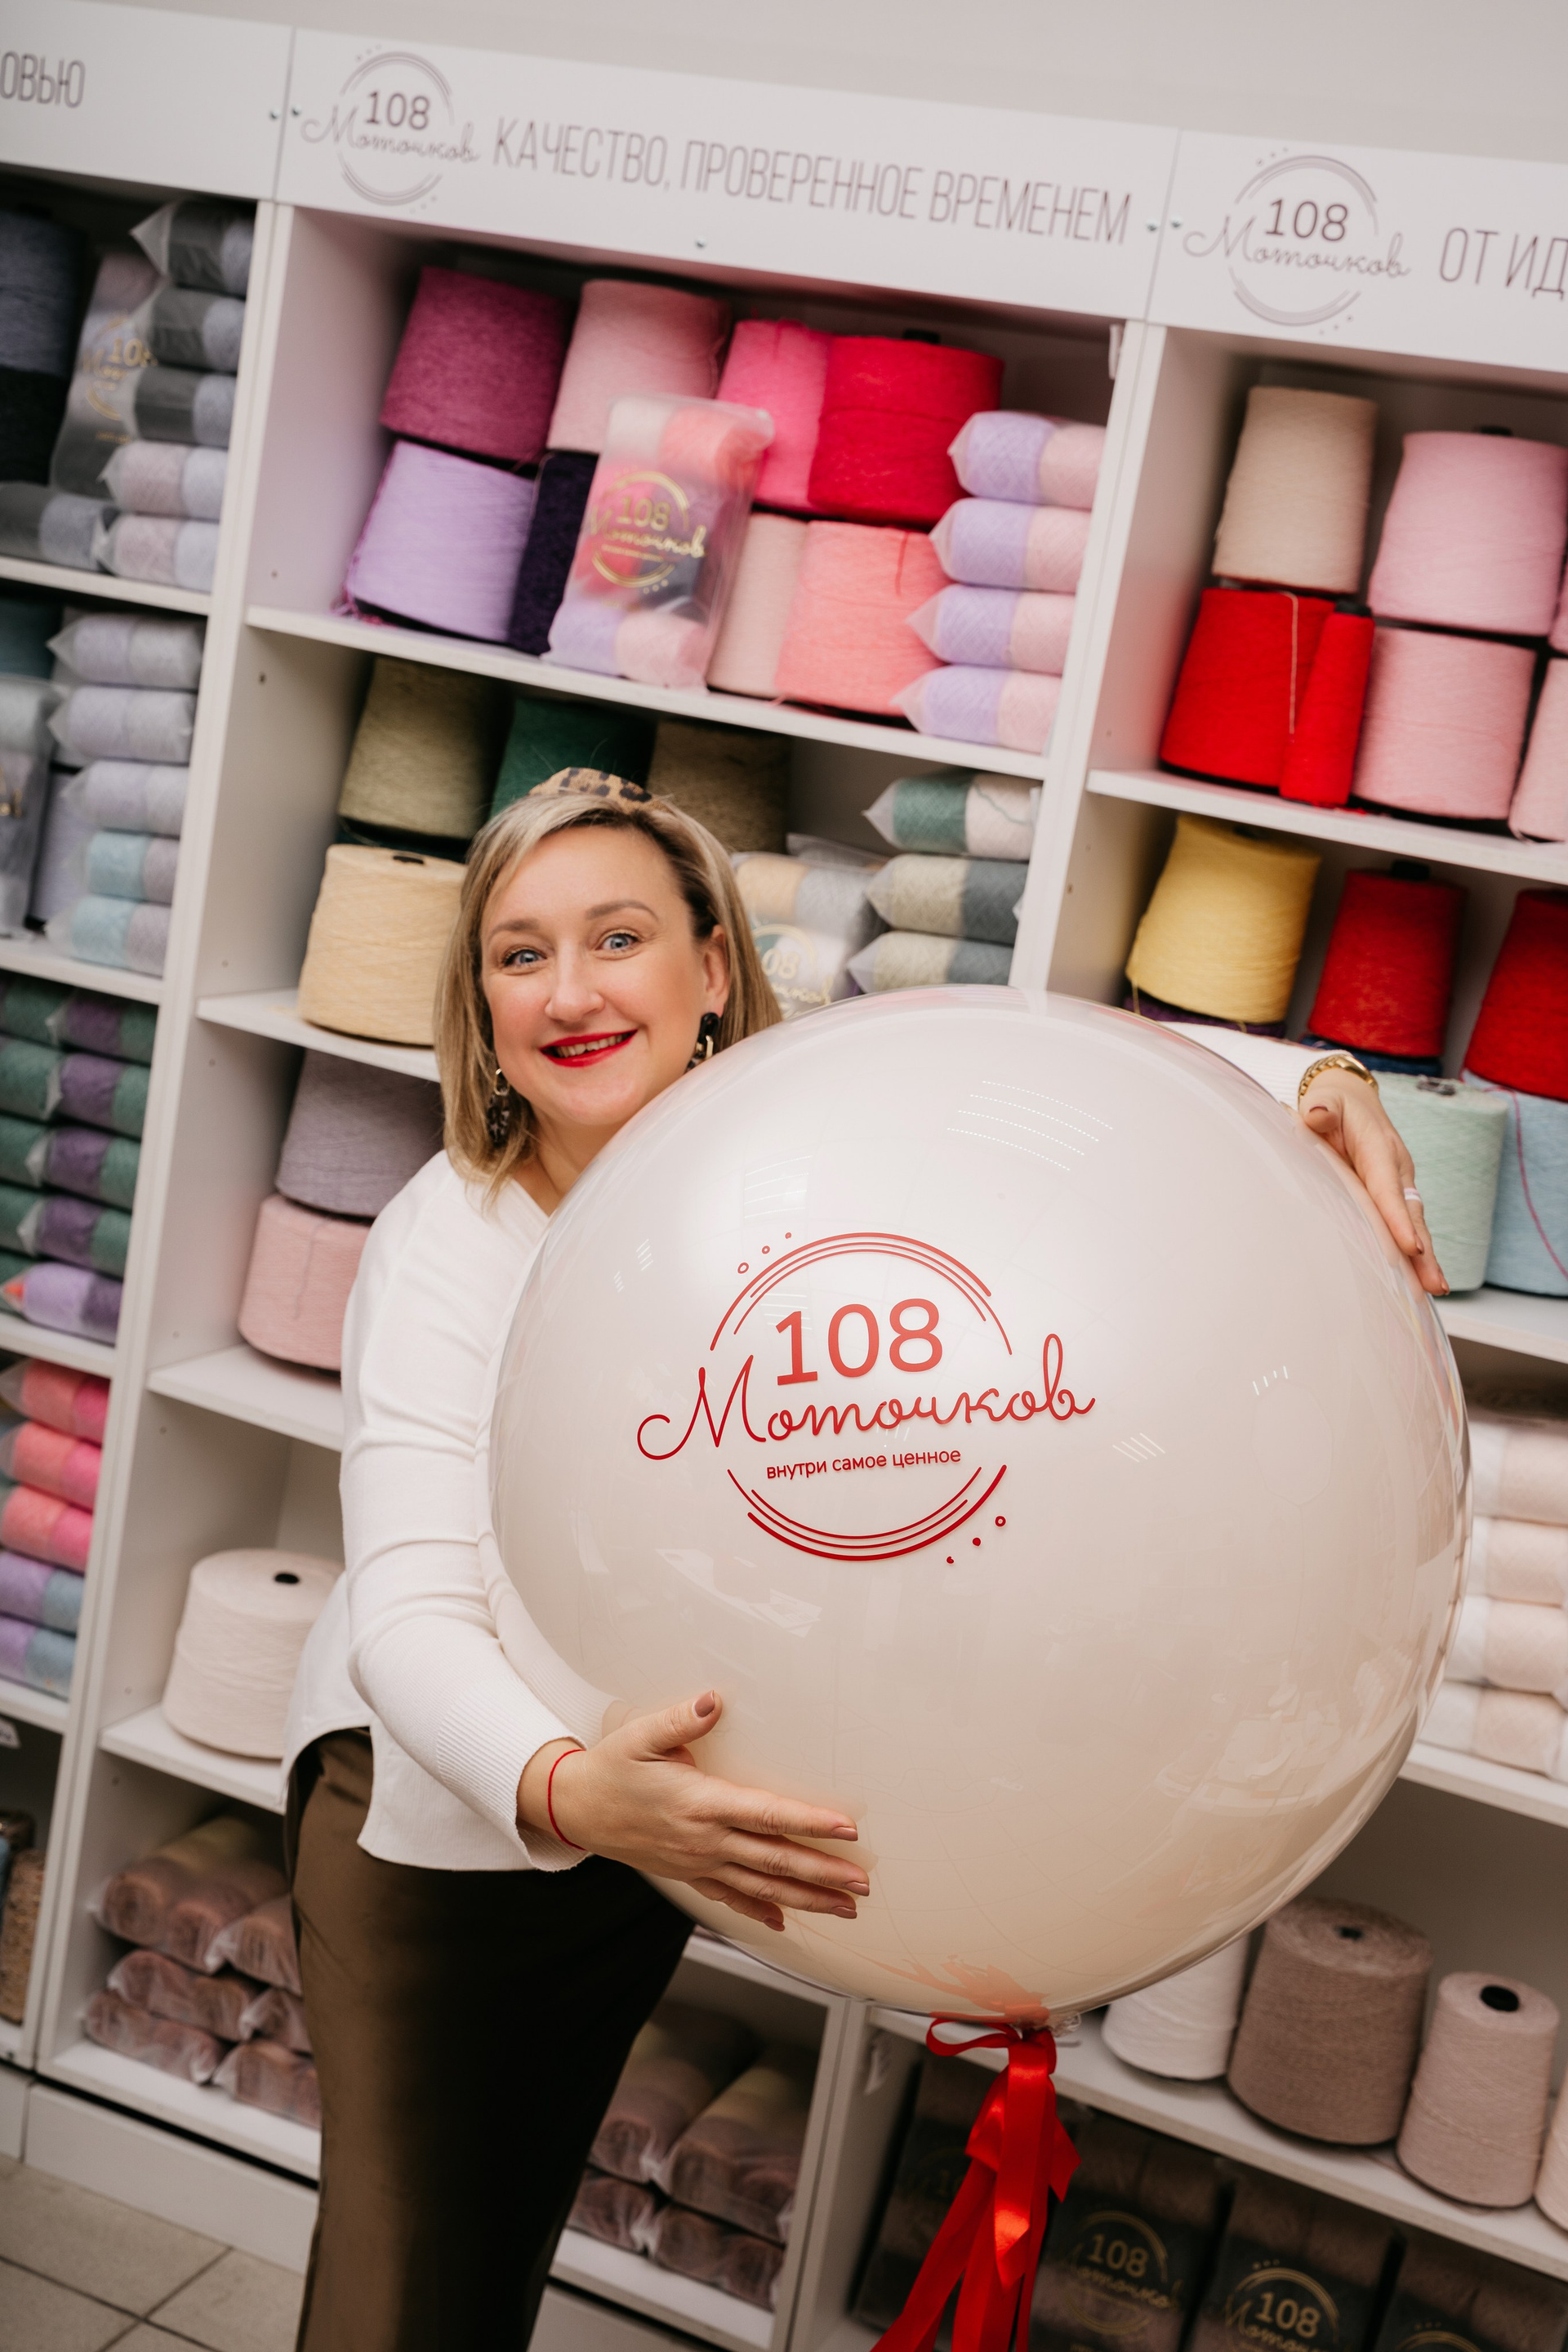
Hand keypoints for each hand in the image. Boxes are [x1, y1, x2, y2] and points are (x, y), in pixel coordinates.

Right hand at [516, 1691, 867, 1932]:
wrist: (576, 1810)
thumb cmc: (610, 1769)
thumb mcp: (639, 1736)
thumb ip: (680, 1718)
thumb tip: (714, 1700)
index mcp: (699, 1803)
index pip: (765, 1815)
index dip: (808, 1822)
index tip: (845, 1828)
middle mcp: (703, 1840)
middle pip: (773, 1860)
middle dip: (822, 1873)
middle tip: (861, 1883)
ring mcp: (697, 1862)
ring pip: (760, 1887)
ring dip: (805, 1898)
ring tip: (845, 1907)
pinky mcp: (688, 1873)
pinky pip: (730, 1898)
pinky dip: (760, 1911)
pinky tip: (784, 1921)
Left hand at [1299, 1070, 1448, 1296]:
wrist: (1352, 1099)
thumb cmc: (1335, 1105)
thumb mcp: (1326, 1100)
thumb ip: (1322, 1107)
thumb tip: (1314, 1113)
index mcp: (1380, 1149)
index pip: (1388, 1189)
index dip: (1399, 1219)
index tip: (1411, 1248)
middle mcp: (1397, 1170)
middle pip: (1412, 1214)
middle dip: (1424, 1251)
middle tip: (1434, 1284)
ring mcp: (1400, 1183)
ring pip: (1414, 1223)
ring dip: (1425, 1258)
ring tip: (1435, 1289)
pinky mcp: (1396, 1195)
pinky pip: (1407, 1224)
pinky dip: (1416, 1252)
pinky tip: (1421, 1279)